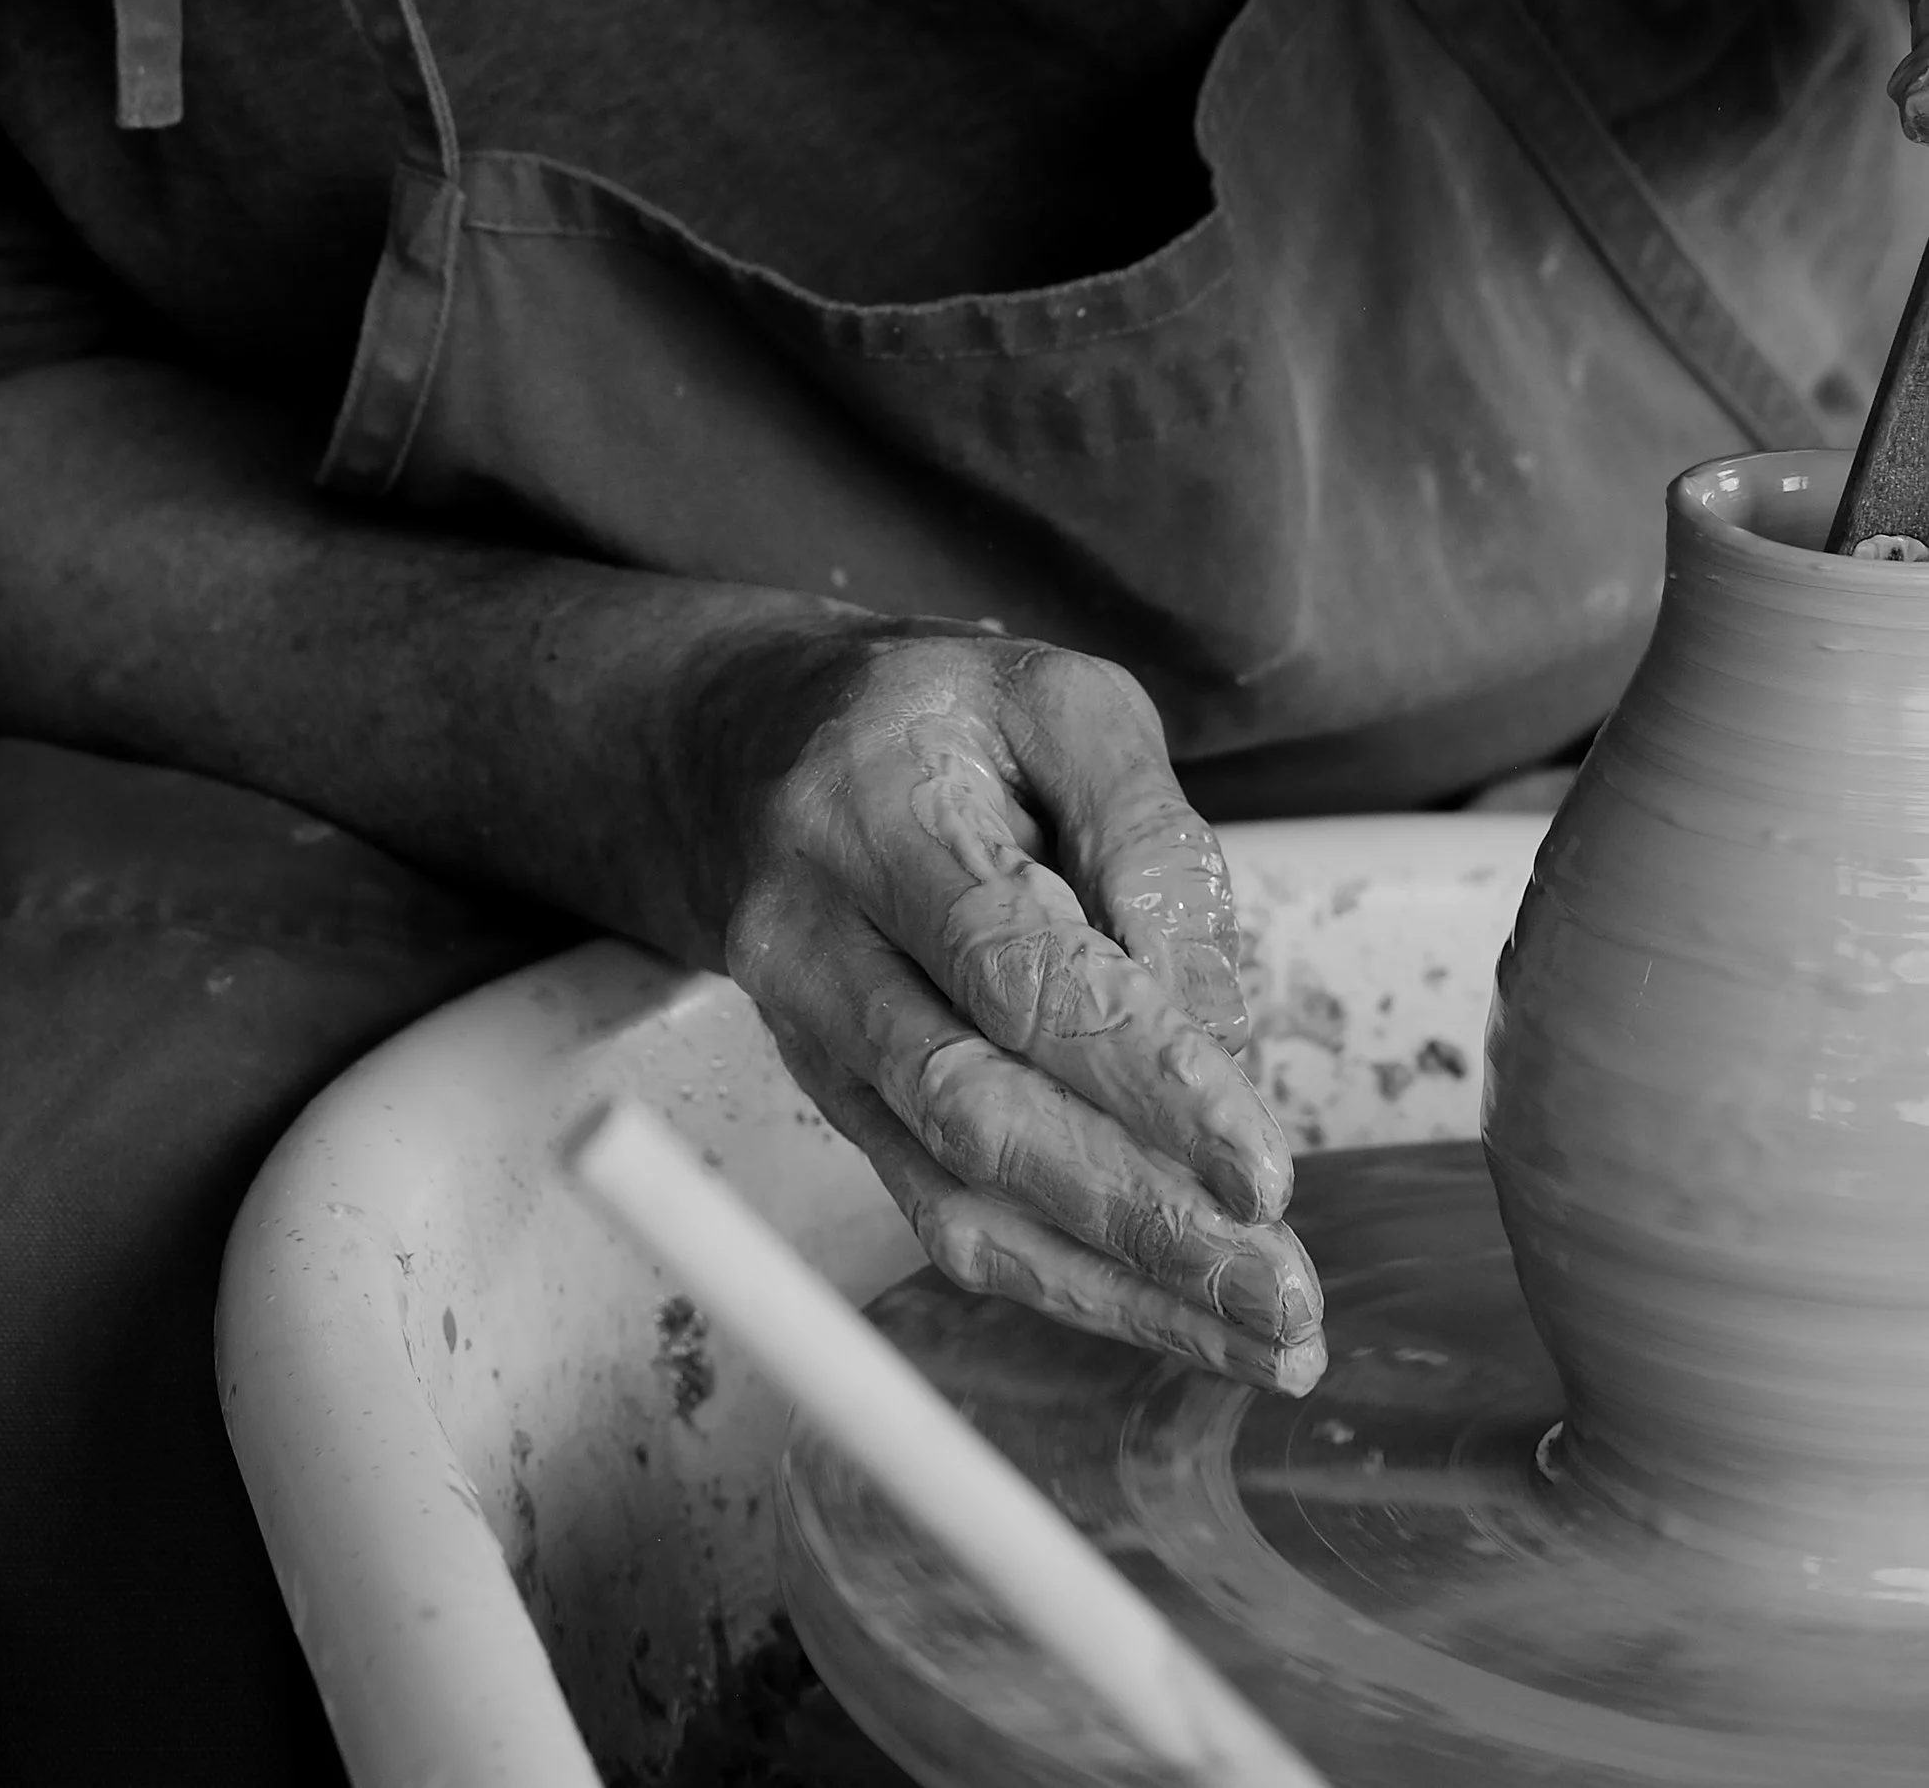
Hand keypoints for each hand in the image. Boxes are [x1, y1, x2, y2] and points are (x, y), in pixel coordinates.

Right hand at [686, 620, 1325, 1392]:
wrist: (754, 751)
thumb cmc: (939, 719)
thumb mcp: (1061, 703)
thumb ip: (1147, 836)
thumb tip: (1214, 1017)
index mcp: (877, 811)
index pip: (1013, 966)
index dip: (1139, 1075)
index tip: (1258, 1166)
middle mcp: (816, 934)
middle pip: (974, 1106)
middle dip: (1139, 1212)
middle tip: (1281, 1285)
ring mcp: (812, 1032)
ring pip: (954, 1189)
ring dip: (1116, 1278)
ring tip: (1262, 1330)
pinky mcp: (834, 1099)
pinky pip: (939, 1214)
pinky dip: (1064, 1279)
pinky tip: (1172, 1310)